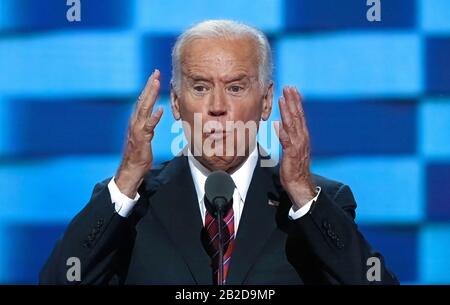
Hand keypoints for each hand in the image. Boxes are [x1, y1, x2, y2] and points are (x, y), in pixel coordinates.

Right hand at [115, 70, 163, 197]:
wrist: (130, 171)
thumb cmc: (139, 156)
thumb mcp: (145, 137)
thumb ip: (149, 124)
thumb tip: (156, 113)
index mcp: (136, 122)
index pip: (143, 101)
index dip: (148, 88)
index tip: (155, 76)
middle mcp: (135, 123)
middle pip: (142, 101)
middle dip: (149, 86)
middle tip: (155, 72)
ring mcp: (136, 131)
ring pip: (144, 109)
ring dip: (150, 95)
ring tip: (156, 83)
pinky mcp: (140, 140)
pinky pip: (148, 127)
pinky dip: (153, 118)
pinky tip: (160, 110)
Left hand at [275, 86, 315, 208]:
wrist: (300, 184)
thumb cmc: (294, 167)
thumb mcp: (291, 148)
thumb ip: (287, 136)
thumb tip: (280, 125)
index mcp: (302, 136)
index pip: (299, 115)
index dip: (295, 102)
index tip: (291, 90)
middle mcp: (302, 138)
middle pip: (297, 115)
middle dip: (292, 100)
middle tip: (289, 87)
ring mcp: (298, 145)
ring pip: (292, 124)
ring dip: (288, 110)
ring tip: (283, 98)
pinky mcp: (292, 154)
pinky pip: (286, 141)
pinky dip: (283, 131)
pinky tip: (278, 123)